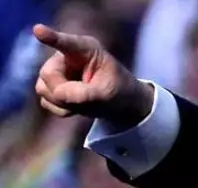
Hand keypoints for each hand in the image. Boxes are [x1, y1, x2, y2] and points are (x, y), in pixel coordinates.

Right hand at [32, 24, 153, 128]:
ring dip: (63, 103)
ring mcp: (55, 70)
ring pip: (43, 89)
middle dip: (63, 92)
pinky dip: (62, 109)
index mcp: (86, 49)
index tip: (39, 30)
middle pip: (48, 74)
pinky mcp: (50, 86)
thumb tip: (58, 94)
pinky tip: (77, 106)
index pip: (66, 43)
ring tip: (85, 101)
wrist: (121, 102)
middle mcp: (65, 56)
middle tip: (86, 99)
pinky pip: (46, 102)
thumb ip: (84, 94)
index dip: (51, 37)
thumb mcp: (108, 94)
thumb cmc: (118, 91)